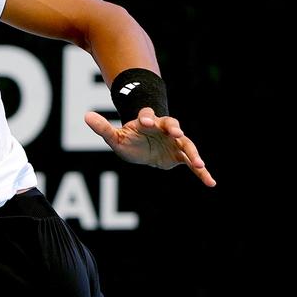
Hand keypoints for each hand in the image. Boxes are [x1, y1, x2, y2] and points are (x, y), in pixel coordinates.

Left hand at [85, 108, 215, 187]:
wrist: (142, 147)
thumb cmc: (129, 139)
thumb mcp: (115, 137)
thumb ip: (103, 128)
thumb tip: (85, 116)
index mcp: (146, 121)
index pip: (147, 115)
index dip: (147, 116)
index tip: (145, 120)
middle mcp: (163, 128)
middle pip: (171, 124)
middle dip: (174, 127)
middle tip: (177, 132)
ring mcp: (174, 141)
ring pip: (186, 143)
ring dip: (193, 152)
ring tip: (199, 163)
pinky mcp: (180, 155)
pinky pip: (192, 162)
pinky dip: (202, 171)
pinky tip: (210, 182)